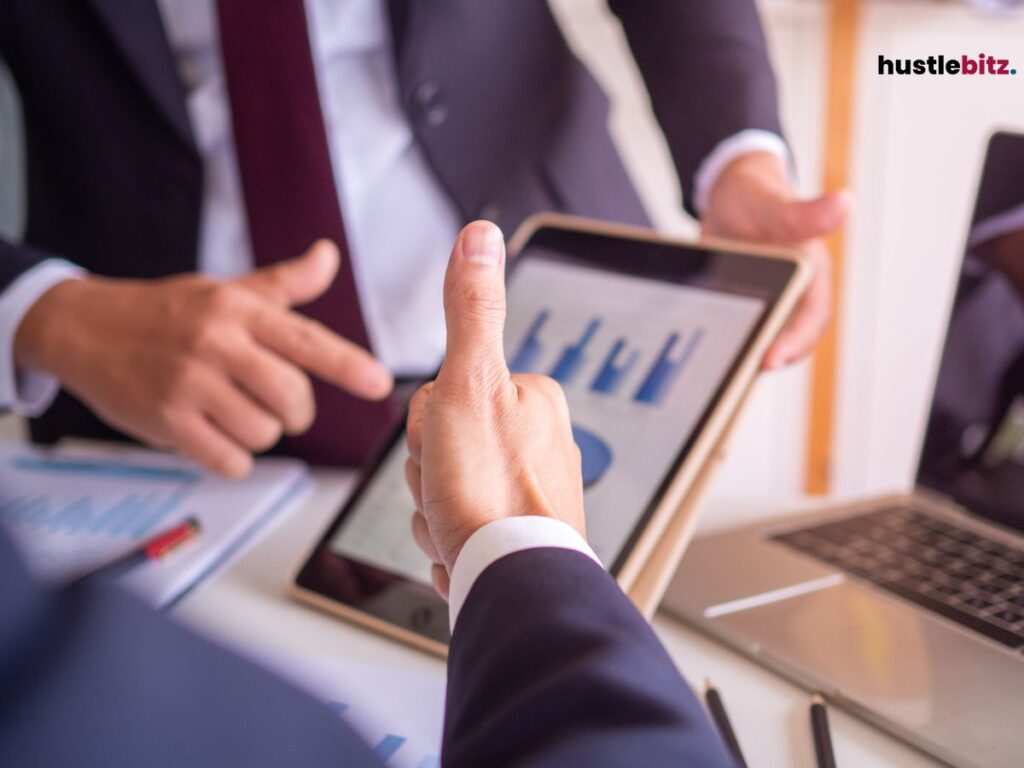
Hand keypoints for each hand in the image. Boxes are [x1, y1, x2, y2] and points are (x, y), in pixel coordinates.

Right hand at [14, 240, 392, 477]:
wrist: (82, 328)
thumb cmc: (167, 311)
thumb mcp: (225, 291)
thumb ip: (283, 284)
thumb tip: (328, 256)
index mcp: (238, 311)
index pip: (306, 340)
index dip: (347, 365)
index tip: (380, 384)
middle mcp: (217, 344)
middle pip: (292, 398)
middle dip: (295, 411)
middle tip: (278, 404)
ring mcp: (189, 384)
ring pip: (264, 433)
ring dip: (259, 433)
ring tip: (233, 412)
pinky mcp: (166, 421)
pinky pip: (230, 460)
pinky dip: (232, 458)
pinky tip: (214, 435)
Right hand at [404, 221, 585, 598]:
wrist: (509, 577)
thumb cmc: (487, 485)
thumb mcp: (469, 380)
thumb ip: (471, 308)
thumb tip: (480, 236)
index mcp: (533, 397)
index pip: (440, 393)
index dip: (426, 421)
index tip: (446, 442)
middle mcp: (540, 439)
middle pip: (440, 438)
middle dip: (429, 468)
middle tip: (450, 485)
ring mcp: (529, 488)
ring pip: (443, 484)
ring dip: (433, 506)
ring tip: (457, 520)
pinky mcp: (517, 530)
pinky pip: (458, 523)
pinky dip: (450, 536)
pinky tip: (462, 543)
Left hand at [702, 151, 852, 368]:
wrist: (730, 192)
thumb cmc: (756, 193)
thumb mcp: (771, 203)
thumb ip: (802, 213)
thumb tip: (846, 203)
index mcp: (812, 273)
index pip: (811, 318)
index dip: (795, 342)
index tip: (771, 359)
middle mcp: (797, 292)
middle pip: (790, 339)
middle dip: (769, 359)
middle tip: (738, 375)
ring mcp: (774, 302)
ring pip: (767, 339)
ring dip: (750, 355)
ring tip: (721, 373)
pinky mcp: (751, 306)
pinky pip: (746, 332)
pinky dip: (734, 343)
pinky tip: (709, 354)